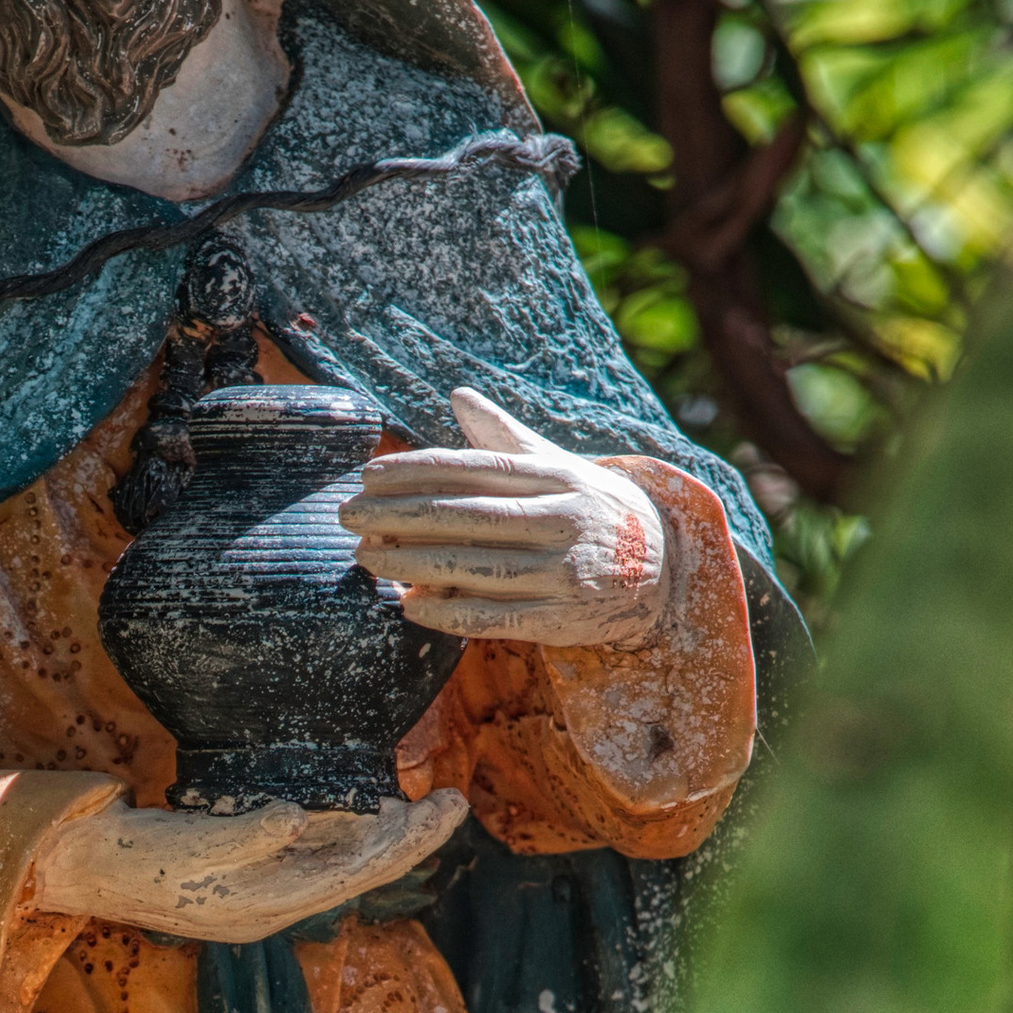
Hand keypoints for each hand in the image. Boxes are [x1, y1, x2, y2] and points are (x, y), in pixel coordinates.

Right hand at [32, 790, 466, 942]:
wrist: (73, 868)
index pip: (355, 873)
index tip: (446, 806)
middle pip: (356, 871)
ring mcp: (254, 892)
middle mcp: (269, 906)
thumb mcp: (183, 845)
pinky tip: (354, 812)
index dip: (407, 841)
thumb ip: (241, 836)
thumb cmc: (125, 857)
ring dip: (379, 836)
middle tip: (454, 799)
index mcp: (263, 907)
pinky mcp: (239, 872)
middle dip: (409, 838)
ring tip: (419, 806)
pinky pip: (306, 855)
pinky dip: (337, 832)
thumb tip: (294, 818)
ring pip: (336, 865)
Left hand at [340, 387, 665, 649]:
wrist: (664, 570)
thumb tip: (457, 395)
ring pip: (476, 566)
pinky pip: (496, 616)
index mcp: (555, 477)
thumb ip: (505, 436)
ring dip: (414, 563)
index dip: (417, 472)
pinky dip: (450, 612)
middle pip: (468, 516)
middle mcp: (560, 520)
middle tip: (348, 516)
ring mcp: (562, 571)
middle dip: (401, 516)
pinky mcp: (562, 618)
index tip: (367, 476)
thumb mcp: (558, 466)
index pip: (475, 469)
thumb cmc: (590, 509)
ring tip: (364, 557)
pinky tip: (409, 604)